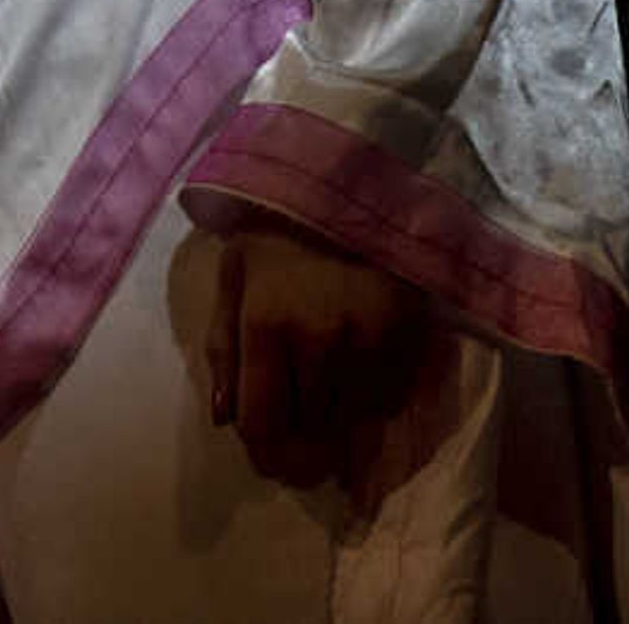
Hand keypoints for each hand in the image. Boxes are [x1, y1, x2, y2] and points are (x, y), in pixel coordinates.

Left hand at [202, 215, 429, 489]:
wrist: (349, 185)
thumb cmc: (279, 231)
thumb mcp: (234, 275)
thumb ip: (223, 346)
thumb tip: (222, 416)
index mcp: (265, 324)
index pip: (262, 423)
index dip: (262, 443)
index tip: (266, 438)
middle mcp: (317, 341)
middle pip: (308, 427)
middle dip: (299, 421)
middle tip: (299, 399)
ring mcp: (367, 341)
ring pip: (351, 418)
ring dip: (337, 409)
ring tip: (329, 374)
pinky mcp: (406, 336)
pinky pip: (388, 397)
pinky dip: (374, 392)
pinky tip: (362, 361)